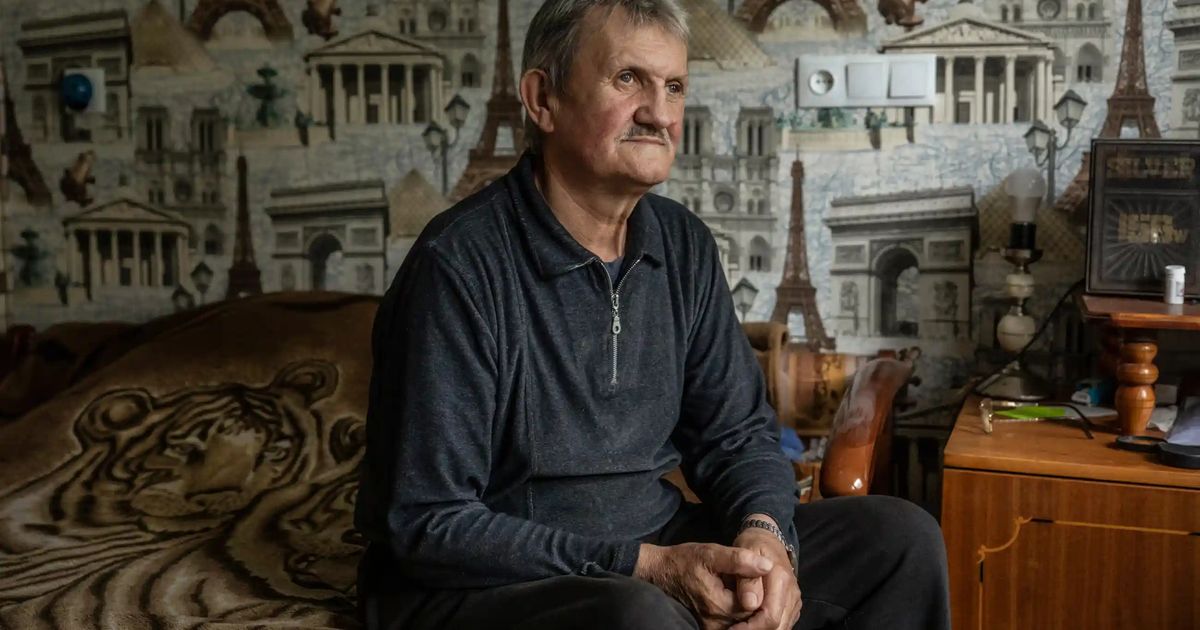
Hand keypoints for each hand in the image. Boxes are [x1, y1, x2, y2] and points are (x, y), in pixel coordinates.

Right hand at [635, 542, 774, 629]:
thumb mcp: (710, 553)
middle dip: (754, 598)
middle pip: (750, 617)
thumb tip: (767, 565)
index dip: (761, 589)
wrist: (658, 572)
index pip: (757, 605)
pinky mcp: (708, 628)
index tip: (756, 573)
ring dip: (746, 606)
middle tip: (747, 578)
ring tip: (738, 585)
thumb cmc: (683, 561)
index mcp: (719, 606)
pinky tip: (733, 595)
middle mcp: (716, 624)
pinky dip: (737, 611)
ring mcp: (710, 628)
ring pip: (742, 622)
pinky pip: (732, 624)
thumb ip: (739, 560)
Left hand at [729, 516, 801, 629]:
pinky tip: (751, 623)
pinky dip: (767, 627)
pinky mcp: (792, 605)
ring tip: (740, 626)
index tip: (732, 629)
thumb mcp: (745, 554)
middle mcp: (792, 592)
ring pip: (782, 627)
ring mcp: (794, 600)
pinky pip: (783, 624)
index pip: (770, 617)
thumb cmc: (753, 545)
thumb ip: (747, 579)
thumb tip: (750, 604)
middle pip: (778, 627)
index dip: (750, 628)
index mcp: (781, 580)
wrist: (768, 539)